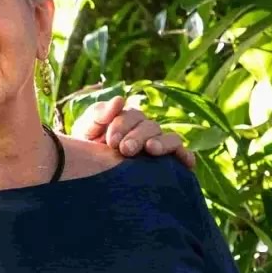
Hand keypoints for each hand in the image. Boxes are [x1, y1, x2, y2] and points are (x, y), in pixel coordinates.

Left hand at [72, 95, 195, 169]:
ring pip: (169, 138)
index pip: (132, 116)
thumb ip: (98, 114)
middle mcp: (145, 131)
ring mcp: (157, 146)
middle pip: (150, 127)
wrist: (87, 173)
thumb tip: (120, 99)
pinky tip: (186, 163)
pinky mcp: (168, 163)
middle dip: (138, 136)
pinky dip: (186, 156)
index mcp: (127, 119)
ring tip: (151, 149)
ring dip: (162, 142)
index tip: (110, 141)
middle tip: (125, 149)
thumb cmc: (85, 149)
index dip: (122, 125)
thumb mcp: (85, 130)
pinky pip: (182, 155)